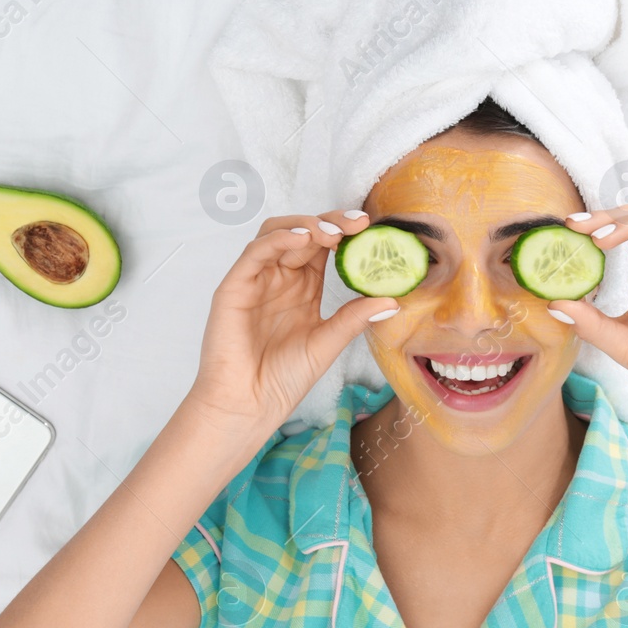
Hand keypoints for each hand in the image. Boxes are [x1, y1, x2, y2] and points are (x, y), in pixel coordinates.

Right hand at [185, 209, 399, 436]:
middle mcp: (280, 277)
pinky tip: (303, 238)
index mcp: (304, 287)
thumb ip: (353, 318)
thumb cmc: (283, 378)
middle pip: (303, 232)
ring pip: (277, 233)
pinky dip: (279, 238)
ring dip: (306, 225)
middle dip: (332, 223)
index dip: (345, 233)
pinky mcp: (234, 286)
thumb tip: (392, 300)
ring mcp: (256, 279)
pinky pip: (256, 252)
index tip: (371, 229)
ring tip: (333, 233)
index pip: (324, 246)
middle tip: (359, 224)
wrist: (250, 404)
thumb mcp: (328, 343)